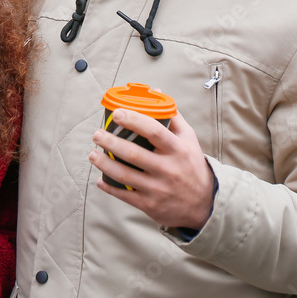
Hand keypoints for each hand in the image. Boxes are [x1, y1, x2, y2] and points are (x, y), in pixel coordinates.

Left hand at [88, 110, 214, 231]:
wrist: (204, 203)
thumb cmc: (191, 165)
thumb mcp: (189, 139)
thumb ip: (173, 116)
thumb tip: (157, 92)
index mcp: (178, 149)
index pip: (154, 131)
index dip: (133, 120)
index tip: (117, 114)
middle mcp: (168, 169)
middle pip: (134, 154)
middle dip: (111, 142)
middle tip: (97, 134)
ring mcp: (158, 189)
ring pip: (125, 176)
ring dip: (104, 164)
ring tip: (92, 154)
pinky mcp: (150, 205)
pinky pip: (125, 195)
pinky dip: (110, 187)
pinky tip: (100, 179)